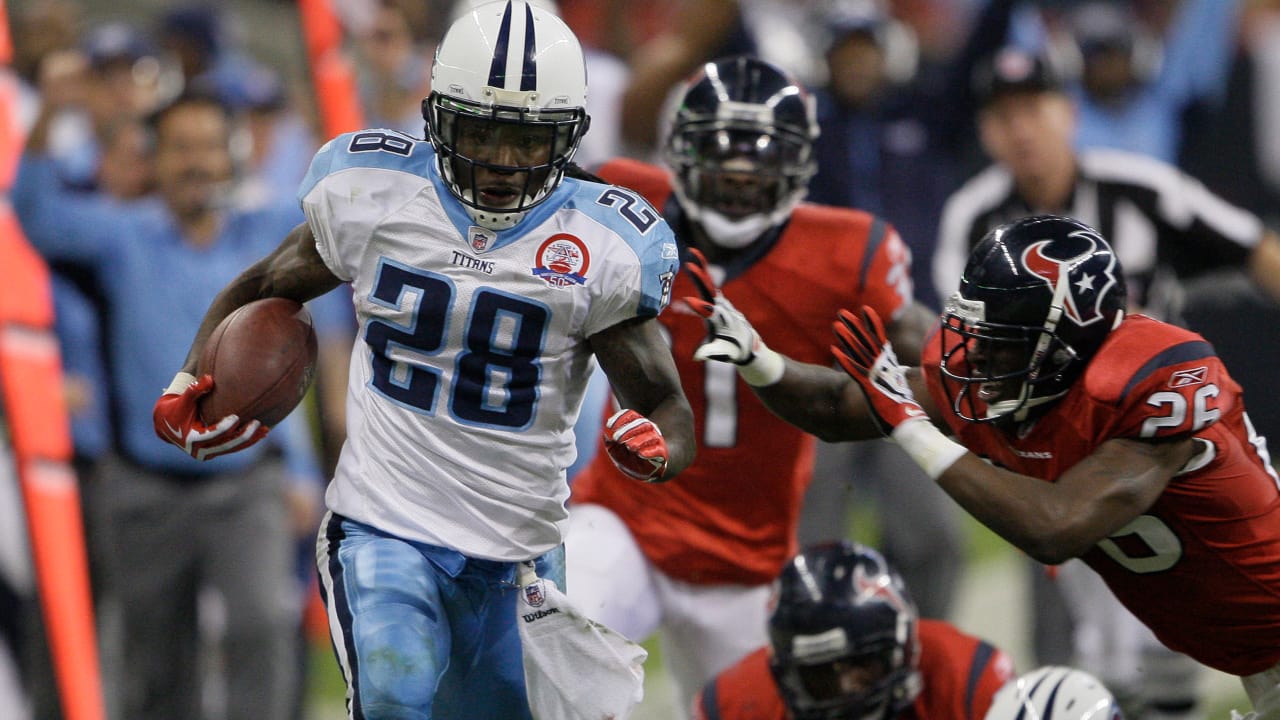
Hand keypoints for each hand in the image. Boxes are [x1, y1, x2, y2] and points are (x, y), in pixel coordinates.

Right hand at [153, 372, 268, 460]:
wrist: (167, 424)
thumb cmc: (176, 408)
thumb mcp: (183, 399)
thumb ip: (195, 389)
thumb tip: (209, 378)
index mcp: (192, 439)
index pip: (212, 434)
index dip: (224, 427)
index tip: (236, 417)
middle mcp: (200, 450)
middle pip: (226, 444)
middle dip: (243, 435)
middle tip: (257, 424)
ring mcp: (208, 453)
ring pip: (232, 447)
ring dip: (249, 440)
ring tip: (265, 430)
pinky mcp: (214, 452)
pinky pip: (232, 447)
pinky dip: (246, 441)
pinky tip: (261, 434)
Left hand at [602, 409, 667, 482]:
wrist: (645, 471)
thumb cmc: (628, 457)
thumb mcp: (615, 450)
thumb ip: (611, 444)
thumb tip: (606, 437)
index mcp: (636, 424)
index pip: (630, 415)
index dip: (620, 418)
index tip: (609, 426)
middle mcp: (648, 429)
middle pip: (641, 423)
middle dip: (627, 430)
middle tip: (616, 438)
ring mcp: (656, 440)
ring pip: (650, 435)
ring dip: (638, 440)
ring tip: (629, 446)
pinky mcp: (662, 454)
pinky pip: (658, 450)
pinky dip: (649, 452)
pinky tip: (641, 454)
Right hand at [683, 248, 754, 364]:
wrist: (751, 348)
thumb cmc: (733, 352)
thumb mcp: (721, 353)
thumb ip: (709, 352)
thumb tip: (697, 357)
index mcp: (718, 321)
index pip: (704, 312)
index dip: (692, 308)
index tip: (677, 306)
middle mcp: (722, 309)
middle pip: (709, 290)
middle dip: (700, 276)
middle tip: (689, 261)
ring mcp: (723, 304)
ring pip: (710, 285)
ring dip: (701, 270)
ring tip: (693, 254)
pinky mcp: (723, 303)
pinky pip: (711, 287)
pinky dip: (704, 277)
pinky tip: (698, 266)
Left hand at [831, 307, 927, 434]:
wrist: (910, 421)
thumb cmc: (904, 407)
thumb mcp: (898, 386)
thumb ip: (894, 376)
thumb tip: (897, 372)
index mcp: (889, 364)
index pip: (880, 338)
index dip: (872, 323)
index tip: (865, 309)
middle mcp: (883, 366)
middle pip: (866, 340)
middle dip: (854, 325)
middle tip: (841, 312)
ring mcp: (876, 375)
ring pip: (859, 352)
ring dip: (846, 338)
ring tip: (835, 325)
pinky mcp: (869, 387)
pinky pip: (855, 370)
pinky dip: (844, 360)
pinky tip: (833, 350)